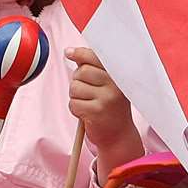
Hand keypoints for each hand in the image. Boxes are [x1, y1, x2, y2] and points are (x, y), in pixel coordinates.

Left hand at [67, 47, 142, 169]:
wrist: (118, 135)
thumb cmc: (109, 107)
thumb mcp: (107, 85)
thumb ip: (92, 68)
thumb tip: (71, 52)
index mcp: (118, 76)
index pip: (95, 57)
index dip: (80, 53)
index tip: (69, 52)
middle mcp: (115, 85)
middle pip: (81, 72)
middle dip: (78, 81)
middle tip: (88, 93)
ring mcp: (107, 98)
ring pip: (74, 88)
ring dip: (76, 97)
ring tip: (89, 104)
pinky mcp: (96, 112)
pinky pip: (73, 104)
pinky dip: (75, 109)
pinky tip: (87, 114)